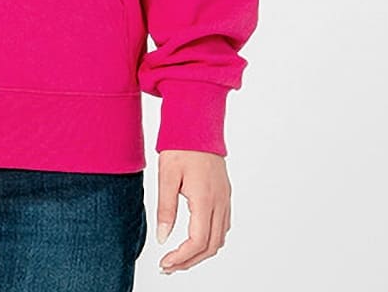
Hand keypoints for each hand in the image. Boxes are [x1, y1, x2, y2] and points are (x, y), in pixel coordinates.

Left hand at [154, 149, 230, 273]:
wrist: (198, 122)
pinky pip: (222, 226)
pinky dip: (209, 239)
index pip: (198, 241)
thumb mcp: (166, 176)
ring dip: (201, 252)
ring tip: (179, 256)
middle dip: (190, 261)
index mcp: (205, 198)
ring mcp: (225, 198)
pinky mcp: (225, 194)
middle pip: (211, 246)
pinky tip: (193, 238)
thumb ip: (165, 209)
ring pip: (219, 238)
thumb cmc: (181, 145)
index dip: (182, 258)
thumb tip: (162, 238)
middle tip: (169, 265)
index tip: (165, 262)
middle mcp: (220, 202)